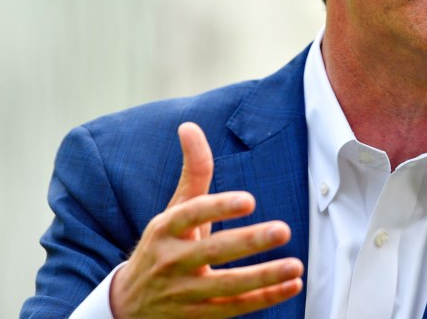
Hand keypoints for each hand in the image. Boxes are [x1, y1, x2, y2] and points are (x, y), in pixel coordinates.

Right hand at [109, 122, 303, 317]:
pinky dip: (265, 299)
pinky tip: (292, 285)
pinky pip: (235, 308)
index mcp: (166, 229)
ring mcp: (185, 292)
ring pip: (227, 286)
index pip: (192, 214)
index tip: (249, 199)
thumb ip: (192, 170)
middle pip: (213, 250)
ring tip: (296, 265)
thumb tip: (189, 126)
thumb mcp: (174, 208)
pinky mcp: (199, 315)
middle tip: (283, 230)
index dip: (219, 206)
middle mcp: (173, 260)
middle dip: (249, 242)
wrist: (130, 303)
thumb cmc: (164, 245)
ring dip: (264, 277)